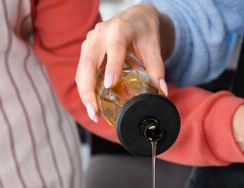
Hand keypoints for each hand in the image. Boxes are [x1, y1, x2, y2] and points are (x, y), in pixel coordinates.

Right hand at [76, 4, 170, 121]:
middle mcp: (100, 34)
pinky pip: (81, 71)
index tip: (110, 85)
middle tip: (95, 111)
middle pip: (89, 63)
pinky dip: (84, 88)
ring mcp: (90, 42)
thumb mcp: (153, 45)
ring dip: (84, 93)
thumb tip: (162, 91)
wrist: (134, 17)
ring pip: (81, 70)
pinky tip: (92, 104)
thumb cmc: (144, 30)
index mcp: (119, 30)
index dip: (111, 67)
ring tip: (93, 113)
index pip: (114, 49)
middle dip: (89, 89)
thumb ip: (157, 68)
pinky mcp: (85, 50)